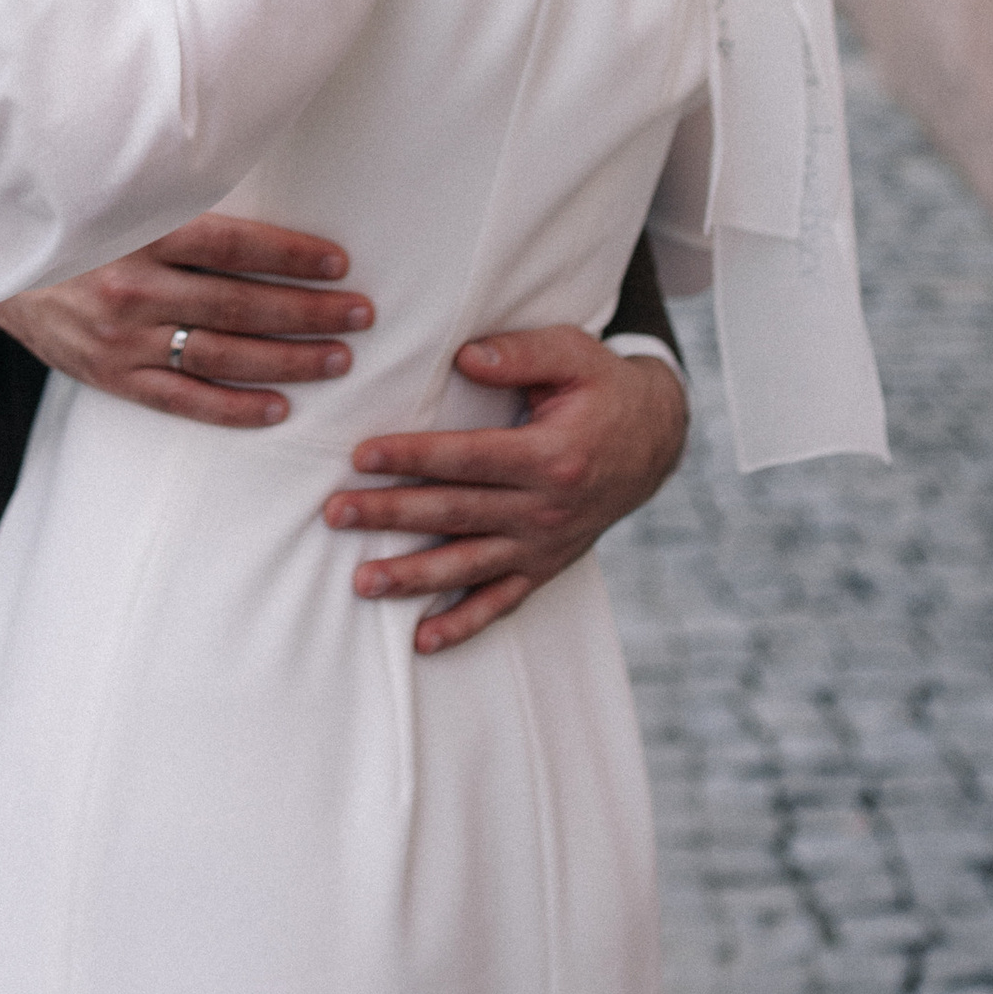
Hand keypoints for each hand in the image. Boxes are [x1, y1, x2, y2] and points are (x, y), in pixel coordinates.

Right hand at [0, 213, 371, 428]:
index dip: (290, 255)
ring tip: (337, 358)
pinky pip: (181, 401)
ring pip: (220, 356)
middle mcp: (131, 287)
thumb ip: (176, 206)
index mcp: (138, 232)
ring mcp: (120, 337)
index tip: (339, 263)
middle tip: (360, 315)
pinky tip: (278, 408)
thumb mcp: (116, 201)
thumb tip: (258, 211)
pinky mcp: (108, 375)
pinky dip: (232, 408)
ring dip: (287, 360)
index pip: (232, 246)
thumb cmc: (70, 227)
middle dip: (307, 311)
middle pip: (238, 305)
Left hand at [327, 328, 687, 655]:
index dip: (414, 457)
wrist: (656, 441)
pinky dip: (464, 624)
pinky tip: (423, 639)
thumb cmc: (603, 389)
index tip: (362, 455)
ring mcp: (546, 544)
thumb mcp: (574, 354)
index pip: (469, 458)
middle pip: (457, 513)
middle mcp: (548, 509)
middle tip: (336, 512)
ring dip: (414, 576)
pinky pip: (502, 602)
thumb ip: (520, 353)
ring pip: (470, 565)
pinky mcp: (546, 565)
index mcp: (552, 455)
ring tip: (362, 581)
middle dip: (391, 514)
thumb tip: (465, 358)